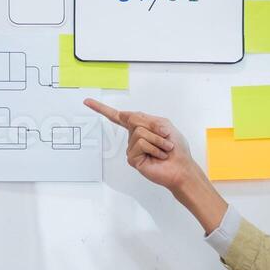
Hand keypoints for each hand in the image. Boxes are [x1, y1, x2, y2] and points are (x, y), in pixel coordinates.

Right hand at [84, 99, 226, 231]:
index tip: (87, 102)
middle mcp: (133, 137)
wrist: (181, 167)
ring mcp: (131, 148)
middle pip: (135, 120)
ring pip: (139, 132)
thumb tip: (126, 116)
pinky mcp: (133, 158)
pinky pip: (141, 143)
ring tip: (164, 149)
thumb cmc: (176, 148)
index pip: (118, 117)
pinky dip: (154, 147)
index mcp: (139, 127)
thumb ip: (146, 118)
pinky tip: (159, 156)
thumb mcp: (164, 125)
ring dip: (157, 139)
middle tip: (166, 138)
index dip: (102, 109)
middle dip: (155, 127)